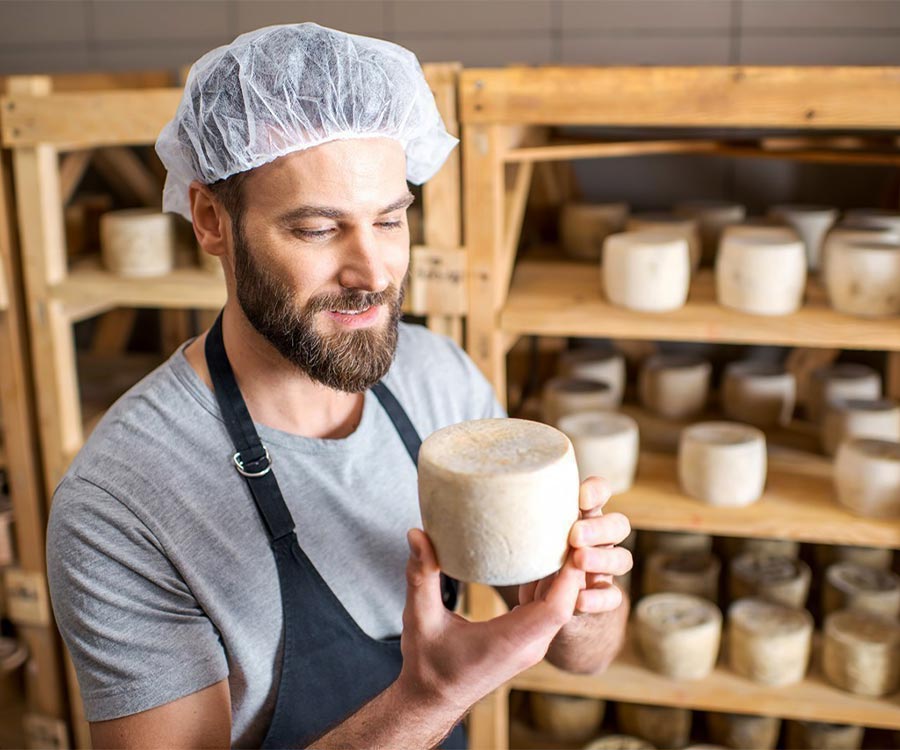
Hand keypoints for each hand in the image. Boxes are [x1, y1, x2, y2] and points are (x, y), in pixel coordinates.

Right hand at [398, 528, 581, 713]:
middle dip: (575, 565)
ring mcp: (531, 644)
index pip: (555, 609)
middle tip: (575, 522)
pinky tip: (545, 555)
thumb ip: (420, 576)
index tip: (574, 542)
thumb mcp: (419, 617)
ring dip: (567, 572)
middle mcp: (528, 644)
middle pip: (567, 601)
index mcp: (509, 642)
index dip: (569, 576)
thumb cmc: (427, 664)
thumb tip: (416, 534)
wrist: (433, 701)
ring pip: (562, 604)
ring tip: (565, 531)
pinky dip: (553, 582)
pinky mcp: (526, 640)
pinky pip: (550, 608)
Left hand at [517, 476, 631, 614]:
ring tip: (578, 561)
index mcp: (579, 518)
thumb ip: (511, 524)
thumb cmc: (526, 563)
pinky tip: (579, 600)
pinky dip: (599, 598)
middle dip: (600, 527)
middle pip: (619, 525)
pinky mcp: (601, 600)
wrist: (541, 615)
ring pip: (623, 558)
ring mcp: (603, 571)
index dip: (597, 491)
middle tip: (574, 535)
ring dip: (603, 558)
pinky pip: (614, 598)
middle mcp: (597, 541)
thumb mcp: (522, 539)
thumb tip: (465, 505)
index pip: (599, 493)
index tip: (580, 496)